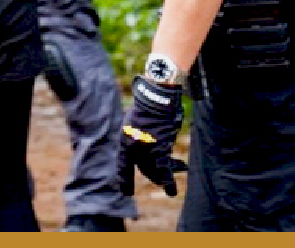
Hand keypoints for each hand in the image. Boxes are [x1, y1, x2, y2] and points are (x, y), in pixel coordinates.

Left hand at [119, 75, 187, 197]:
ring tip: (169, 185)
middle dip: (152, 175)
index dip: (124, 179)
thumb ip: (136, 136)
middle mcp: (133, 149)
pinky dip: (168, 182)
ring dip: (162, 177)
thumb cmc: (144, 108)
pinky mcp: (161, 150)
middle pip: (143, 169)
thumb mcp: (132, 121)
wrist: (154, 102)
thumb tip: (148, 145)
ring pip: (155, 170)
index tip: (126, 193)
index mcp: (124, 141)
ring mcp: (146, 151)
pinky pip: (164, 170)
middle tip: (160, 180)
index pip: (123, 166)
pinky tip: (171, 192)